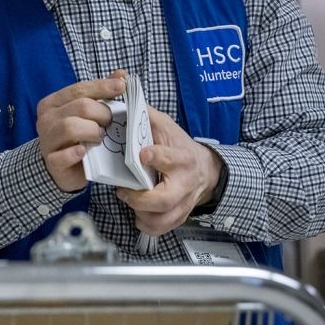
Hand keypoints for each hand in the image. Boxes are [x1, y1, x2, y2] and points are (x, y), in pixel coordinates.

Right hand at [36, 68, 126, 191]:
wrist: (62, 168)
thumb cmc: (77, 136)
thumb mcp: (87, 113)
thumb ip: (102, 93)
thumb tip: (121, 74)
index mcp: (53, 103)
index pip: (79, 89)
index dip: (102, 86)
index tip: (122, 86)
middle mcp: (46, 119)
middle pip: (80, 106)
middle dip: (103, 113)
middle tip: (111, 122)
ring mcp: (46, 140)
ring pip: (71, 127)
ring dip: (93, 131)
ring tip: (101, 138)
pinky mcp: (51, 162)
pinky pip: (64, 155)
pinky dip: (76, 153)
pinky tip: (85, 151)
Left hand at [116, 105, 222, 235]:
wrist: (205, 168)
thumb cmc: (177, 145)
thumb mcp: (164, 125)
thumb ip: (143, 114)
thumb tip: (120, 95)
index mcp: (181, 158)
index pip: (171, 159)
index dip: (157, 157)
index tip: (142, 155)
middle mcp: (184, 184)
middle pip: (165, 200)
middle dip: (141, 199)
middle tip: (123, 191)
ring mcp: (183, 203)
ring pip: (163, 219)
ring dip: (141, 215)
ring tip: (128, 200)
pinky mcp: (179, 215)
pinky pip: (162, 228)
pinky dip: (147, 225)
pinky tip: (138, 214)